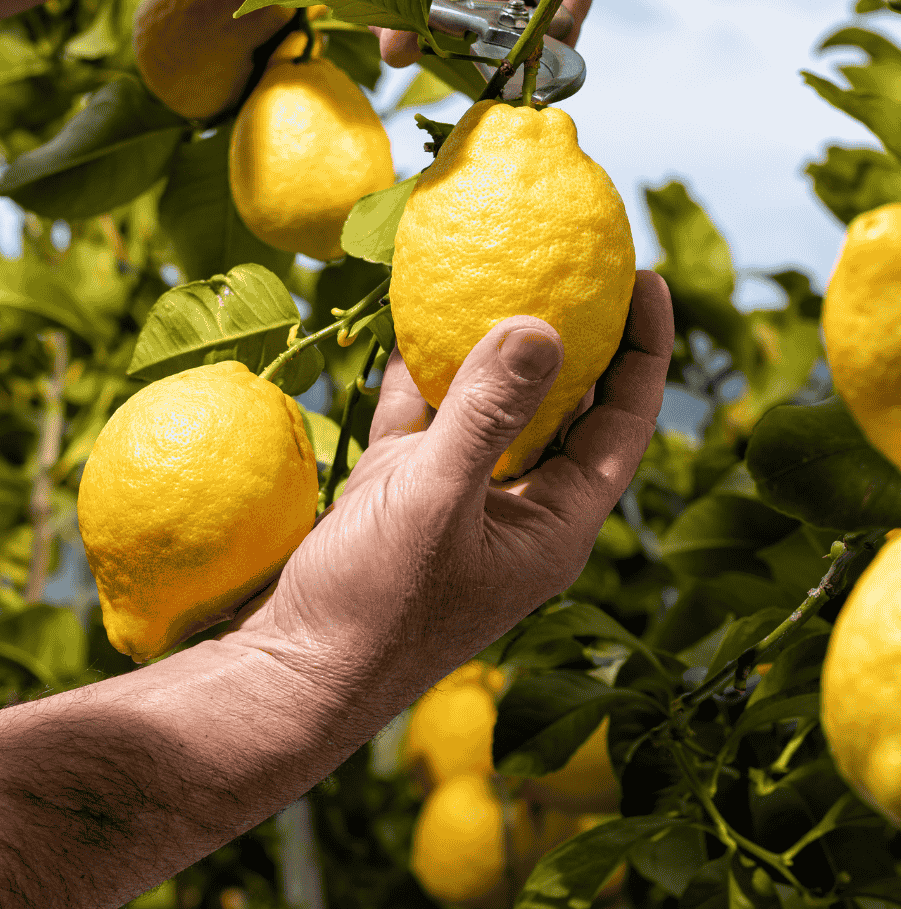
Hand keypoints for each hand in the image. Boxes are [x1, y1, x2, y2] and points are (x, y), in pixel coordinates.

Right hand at [221, 271, 671, 724]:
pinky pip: (422, 417)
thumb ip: (487, 415)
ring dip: (494, 348)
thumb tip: (543, 325)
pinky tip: (412, 324)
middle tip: (579, 265)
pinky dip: (420, 374)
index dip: (644, 352)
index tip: (650, 277)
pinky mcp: (400, 491)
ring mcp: (455, 498)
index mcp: (553, 523)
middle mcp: (514, 506)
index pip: (623, 424)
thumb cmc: (375, 606)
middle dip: (577, 338)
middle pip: (566, 409)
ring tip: (503, 278)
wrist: (290, 674)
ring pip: (491, 407)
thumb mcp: (435, 503)